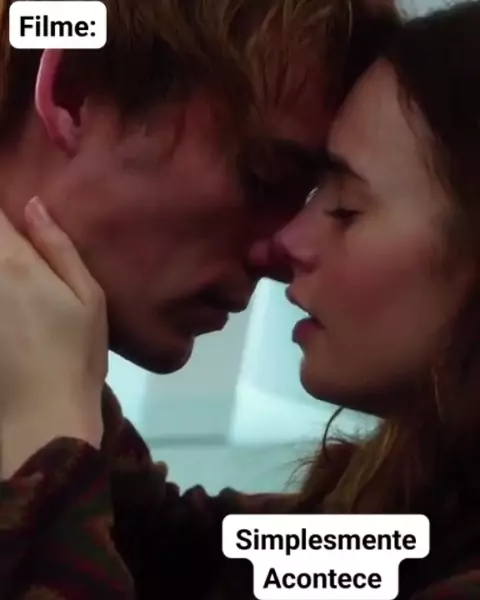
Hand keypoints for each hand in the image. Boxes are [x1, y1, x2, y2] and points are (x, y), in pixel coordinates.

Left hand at [0, 198, 107, 476]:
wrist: (43, 414)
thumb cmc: (77, 353)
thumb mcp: (89, 297)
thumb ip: (59, 248)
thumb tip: (33, 204)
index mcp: (15, 263)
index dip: (1, 207)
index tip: (10, 208)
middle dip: (1, 236)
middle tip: (16, 243)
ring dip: (1, 264)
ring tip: (19, 292)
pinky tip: (11, 307)